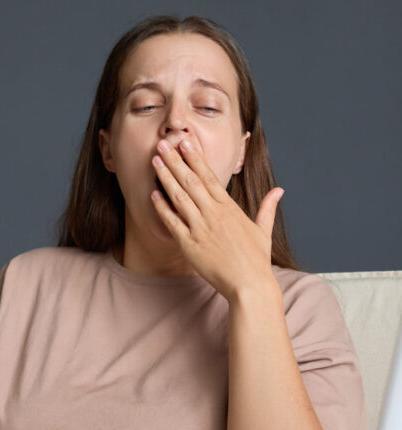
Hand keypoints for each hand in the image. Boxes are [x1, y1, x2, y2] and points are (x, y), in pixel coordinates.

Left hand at [151, 139, 283, 303]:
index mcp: (229, 208)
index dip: (195, 157)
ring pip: (179, 197)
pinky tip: (153, 194)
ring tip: (155, 161)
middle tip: (163, 143)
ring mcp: (200, 228)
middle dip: (175, 160)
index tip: (185, 141)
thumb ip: (267, 208)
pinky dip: (162, 207)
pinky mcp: (189, 244)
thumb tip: (279, 191)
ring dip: (166, 177)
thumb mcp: (263, 230)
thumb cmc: (256, 260)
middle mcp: (213, 214)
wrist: (249, 284)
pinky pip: (172, 222)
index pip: (209, 176)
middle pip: (191, 181)